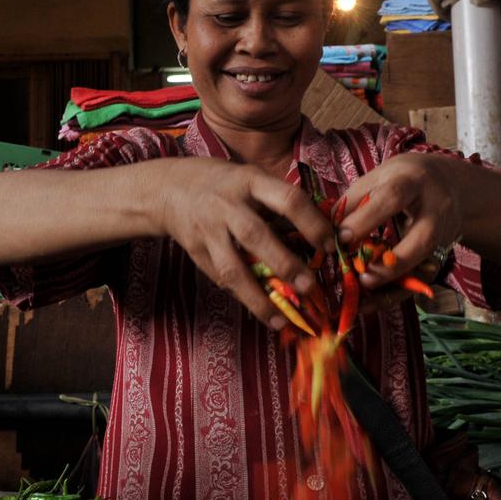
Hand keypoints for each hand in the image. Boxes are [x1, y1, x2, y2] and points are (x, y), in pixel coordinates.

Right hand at [156, 158, 333, 328]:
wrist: (171, 188)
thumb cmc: (226, 184)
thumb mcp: (253, 179)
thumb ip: (280, 204)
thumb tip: (320, 234)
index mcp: (250, 182)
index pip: (287, 199)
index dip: (311, 222)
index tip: (329, 245)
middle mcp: (226, 206)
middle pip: (256, 236)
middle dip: (285, 264)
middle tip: (310, 288)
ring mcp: (208, 231)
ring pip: (232, 268)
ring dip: (258, 297)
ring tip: (281, 320)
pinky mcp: (196, 252)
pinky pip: (220, 279)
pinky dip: (242, 297)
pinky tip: (262, 313)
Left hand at [336, 152, 461, 293]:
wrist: (453, 186)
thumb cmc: (404, 181)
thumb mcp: (379, 178)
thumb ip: (353, 202)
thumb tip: (325, 230)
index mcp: (413, 182)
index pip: (392, 199)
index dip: (366, 220)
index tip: (340, 239)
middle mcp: (435, 211)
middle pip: (421, 239)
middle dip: (390, 262)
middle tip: (358, 275)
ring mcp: (443, 238)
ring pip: (423, 268)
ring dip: (390, 285)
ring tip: (360, 295)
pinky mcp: (440, 258)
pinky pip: (418, 283)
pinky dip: (392, 296)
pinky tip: (368, 304)